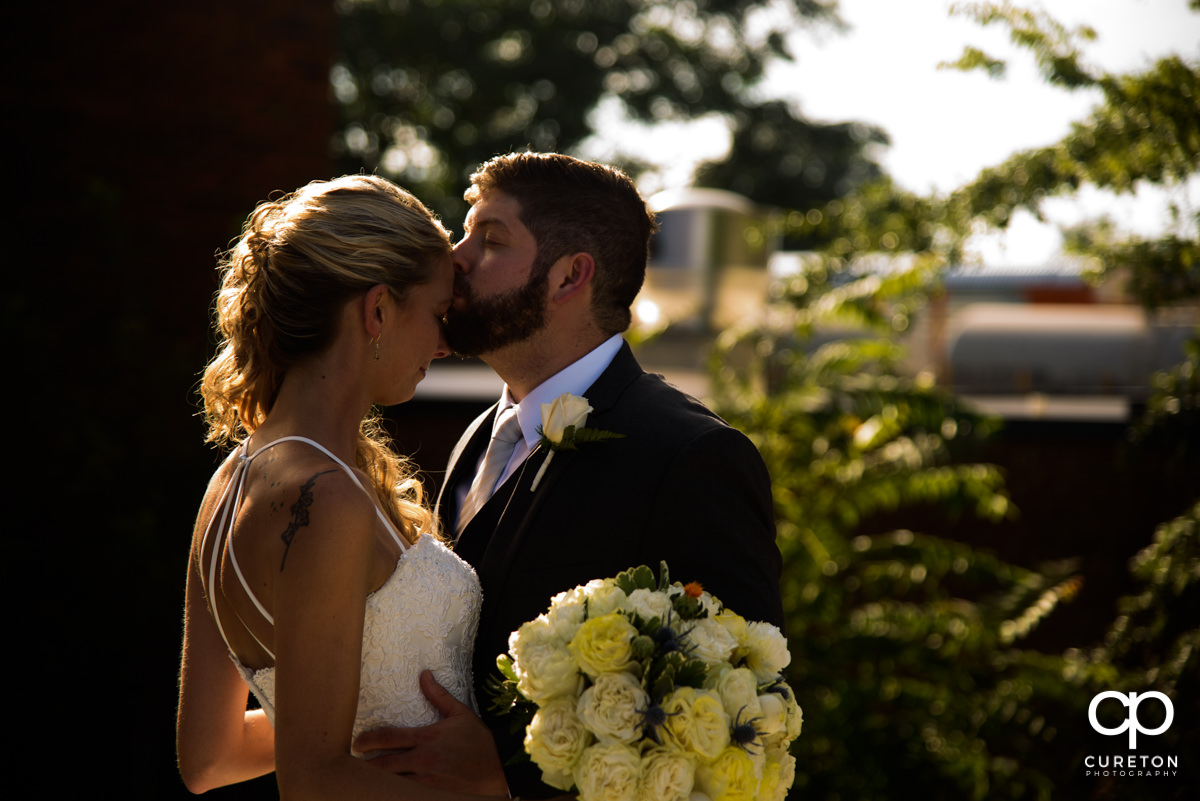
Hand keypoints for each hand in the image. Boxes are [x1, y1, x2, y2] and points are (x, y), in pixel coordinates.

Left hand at [355, 670, 508, 795]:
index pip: (388, 737)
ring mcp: (426, 781)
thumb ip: (439, 696)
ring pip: (392, 783)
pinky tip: (389, 790)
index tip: (357, 743)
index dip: (367, 740)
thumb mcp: (461, 714)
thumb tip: (424, 675)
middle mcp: (423, 760)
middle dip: (366, 765)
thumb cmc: (479, 742)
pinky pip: (406, 794)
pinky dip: (396, 791)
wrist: (500, 769)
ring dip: (378, 781)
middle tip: (356, 764)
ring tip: (367, 779)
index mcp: (426, 738)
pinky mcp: (432, 795)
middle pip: (383, 765)